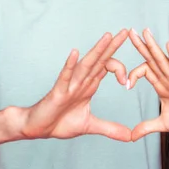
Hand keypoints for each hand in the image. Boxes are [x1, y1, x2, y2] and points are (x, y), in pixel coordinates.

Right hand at [13, 30, 131, 141]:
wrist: (38, 128)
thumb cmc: (60, 121)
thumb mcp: (90, 125)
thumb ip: (110, 128)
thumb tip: (130, 136)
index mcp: (89, 85)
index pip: (107, 68)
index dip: (120, 70)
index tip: (127, 83)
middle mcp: (81, 81)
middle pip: (100, 60)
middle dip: (113, 46)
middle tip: (126, 31)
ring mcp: (70, 85)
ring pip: (86, 64)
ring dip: (97, 50)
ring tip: (107, 36)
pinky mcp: (58, 92)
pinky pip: (65, 76)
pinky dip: (70, 64)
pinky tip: (75, 53)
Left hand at [127, 29, 168, 140]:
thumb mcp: (163, 124)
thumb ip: (147, 127)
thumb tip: (131, 136)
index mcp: (162, 86)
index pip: (144, 71)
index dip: (133, 74)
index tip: (125, 85)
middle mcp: (168, 79)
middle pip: (151, 59)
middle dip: (140, 46)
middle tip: (130, 31)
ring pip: (162, 59)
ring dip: (153, 45)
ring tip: (145, 31)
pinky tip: (168, 44)